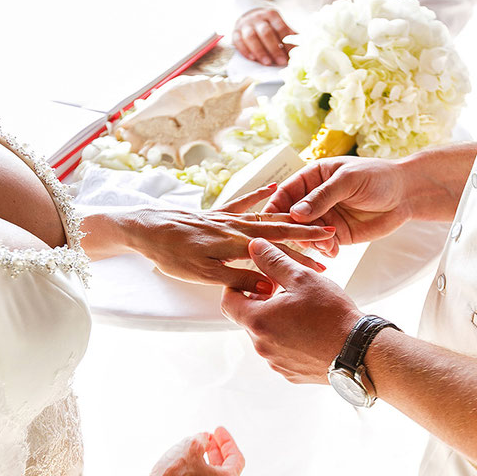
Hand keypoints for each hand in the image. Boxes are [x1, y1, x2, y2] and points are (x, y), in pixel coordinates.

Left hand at [125, 185, 334, 293]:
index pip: (279, 249)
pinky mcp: (216, 213)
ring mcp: (227, 218)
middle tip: (332, 236)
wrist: (144, 228)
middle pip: (279, 230)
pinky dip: (260, 195)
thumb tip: (270, 287)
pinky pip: (244, 202)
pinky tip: (274, 188)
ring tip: (314, 219)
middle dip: (306, 234)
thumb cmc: (171, 254)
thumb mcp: (204, 275)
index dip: (304, 254)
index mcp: (237, 244)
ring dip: (292, 219)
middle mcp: (236, 227)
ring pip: (267, 217)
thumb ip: (239, 279)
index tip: (326, 258)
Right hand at [142, 427, 244, 475]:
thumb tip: (205, 439)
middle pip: (224, 472)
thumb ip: (203, 439)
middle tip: (208, 440)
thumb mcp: (190, 446)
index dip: (227, 442)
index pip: (236, 458)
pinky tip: (181, 472)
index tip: (218, 430)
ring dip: (205, 467)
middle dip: (217, 453)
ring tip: (193, 454)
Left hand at [221, 239, 363, 383]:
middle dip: (261, 304)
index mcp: (258, 321)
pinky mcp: (290, 373)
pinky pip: (281, 353)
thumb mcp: (302, 279)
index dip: (238, 287)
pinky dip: (289, 340)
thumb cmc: (331, 314)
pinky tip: (310, 331)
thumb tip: (254, 246)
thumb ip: (274, 261)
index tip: (255, 280)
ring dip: (276, 322)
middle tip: (285, 292)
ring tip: (302, 312)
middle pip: (248, 319)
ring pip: (266, 336)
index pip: (228, 301)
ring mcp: (275, 362)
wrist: (357, 352)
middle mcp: (261, 345)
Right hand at [233, 8, 294, 65]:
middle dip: (274, 49)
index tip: (292, 55)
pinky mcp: (235, 31)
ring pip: (251, 37)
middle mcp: (258, 17)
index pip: (280, 28)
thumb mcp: (278, 24)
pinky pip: (238, 41)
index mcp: (271, 14)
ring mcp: (245, 24)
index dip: (287, 42)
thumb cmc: (267, 24)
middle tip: (281, 62)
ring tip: (267, 63)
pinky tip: (253, 59)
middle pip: (266, 32)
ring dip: (260, 51)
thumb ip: (288, 34)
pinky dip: (245, 51)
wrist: (248, 15)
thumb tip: (302, 47)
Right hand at [264, 156, 413, 257]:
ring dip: (310, 242)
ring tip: (325, 244)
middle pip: (290, 218)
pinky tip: (333, 250)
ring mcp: (324, 218)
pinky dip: (324, 250)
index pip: (285, 194)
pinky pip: (322, 245)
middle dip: (292, 230)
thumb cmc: (378, 176)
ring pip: (304, 234)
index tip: (270, 222)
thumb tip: (296, 213)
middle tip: (300, 239)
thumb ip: (323, 197)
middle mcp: (314, 199)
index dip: (275, 208)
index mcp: (312, 178)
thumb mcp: (348, 180)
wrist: (406, 193)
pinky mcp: (337, 235)